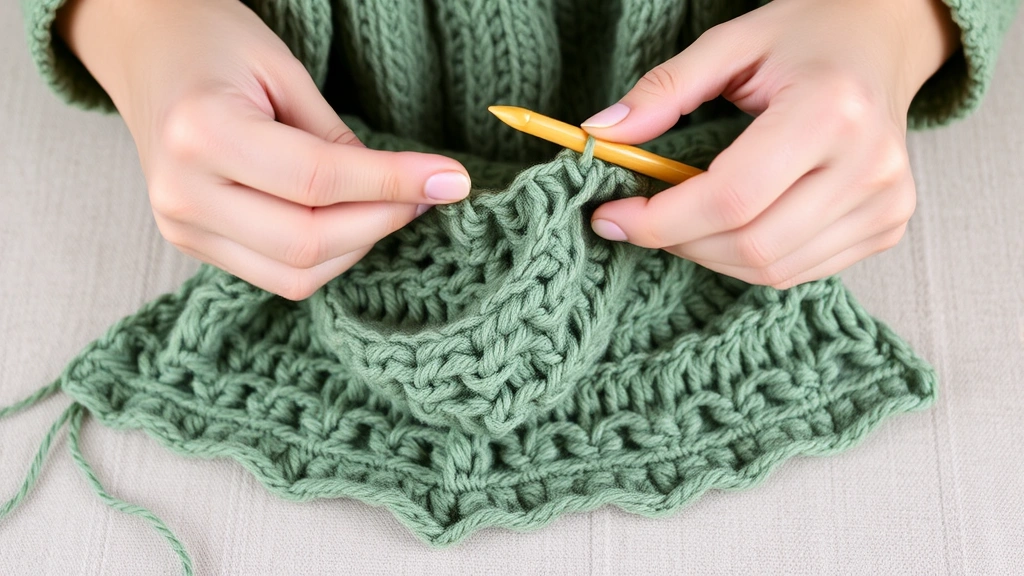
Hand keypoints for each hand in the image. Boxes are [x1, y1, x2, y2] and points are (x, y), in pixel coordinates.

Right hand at [57, 0, 470, 298]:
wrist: (145, 51)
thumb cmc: (215, 44)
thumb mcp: (284, 73)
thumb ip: (338, 140)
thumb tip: (408, 191)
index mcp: (201, 131)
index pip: (318, 179)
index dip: (394, 183)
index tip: (451, 179)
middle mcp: (182, 191)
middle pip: (307, 242)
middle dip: (382, 222)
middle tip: (427, 194)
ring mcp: (181, 226)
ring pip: (295, 273)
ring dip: (359, 245)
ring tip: (389, 204)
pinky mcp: (190, 243)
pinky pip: (277, 274)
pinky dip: (327, 256)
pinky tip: (349, 219)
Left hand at [583, 0, 959, 287]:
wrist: (882, 42)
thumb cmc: (804, 37)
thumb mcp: (730, 44)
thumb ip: (663, 89)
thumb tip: (601, 134)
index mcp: (830, 110)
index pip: (731, 197)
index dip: (660, 219)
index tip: (610, 217)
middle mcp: (869, 165)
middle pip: (750, 244)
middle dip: (678, 241)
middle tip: (640, 220)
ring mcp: (886, 203)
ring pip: (772, 270)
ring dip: (708, 256)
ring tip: (681, 221)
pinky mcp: (887, 227)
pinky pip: (798, 271)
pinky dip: (748, 260)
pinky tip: (729, 227)